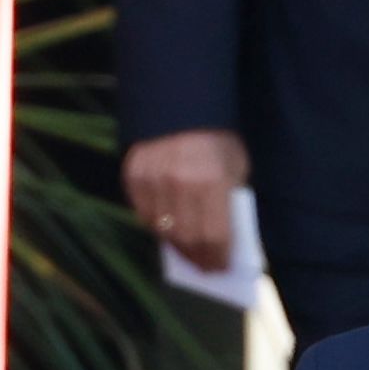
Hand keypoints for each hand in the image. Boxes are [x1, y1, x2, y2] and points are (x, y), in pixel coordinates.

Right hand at [123, 130, 251, 267]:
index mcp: (211, 181)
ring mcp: (153, 181)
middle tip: (204, 268)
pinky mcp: (134, 176)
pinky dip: (156, 226)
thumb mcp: (235, 165)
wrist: (180, 101)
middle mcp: (179, 185)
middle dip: (198, 258)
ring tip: (187, 253)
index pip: (214, 236)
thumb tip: (222, 239)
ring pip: (163, 231)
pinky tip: (167, 230)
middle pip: (188, 239)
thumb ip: (230, 200)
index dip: (218, 258)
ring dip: (177, 246)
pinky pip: (144, 214)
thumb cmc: (215, 136)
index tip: (221, 269)